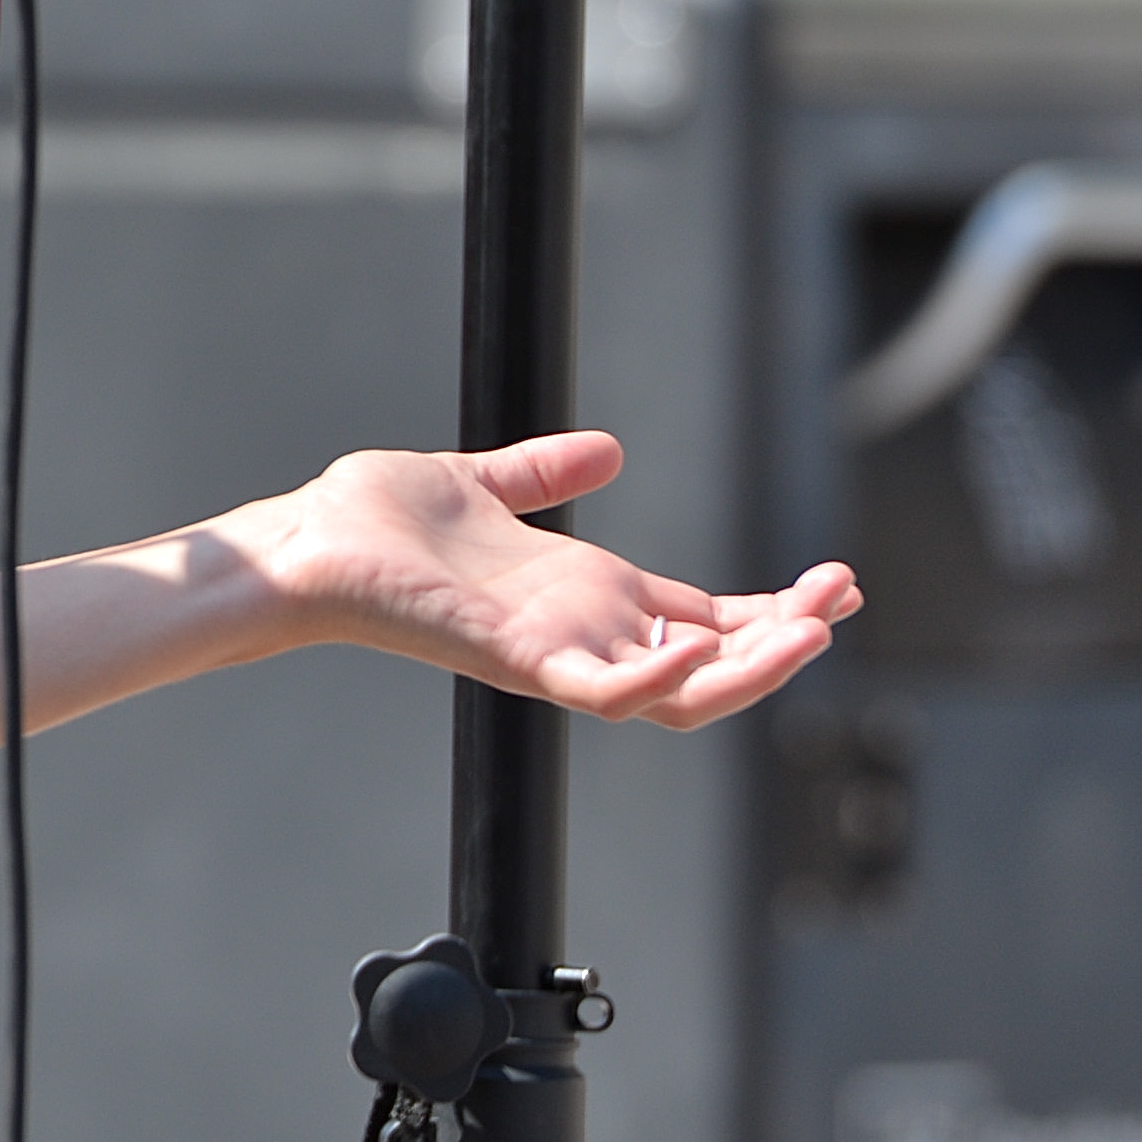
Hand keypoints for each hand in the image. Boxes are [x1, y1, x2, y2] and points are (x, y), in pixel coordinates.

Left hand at [230, 433, 855, 726]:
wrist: (302, 543)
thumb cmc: (374, 523)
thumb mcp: (481, 484)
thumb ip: (543, 473)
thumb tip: (607, 448)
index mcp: (583, 596)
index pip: (704, 618)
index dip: (770, 611)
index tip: (836, 586)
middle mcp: (580, 633)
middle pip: (712, 661)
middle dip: (783, 639)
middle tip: (839, 601)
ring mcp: (553, 653)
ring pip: (677, 692)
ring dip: (750, 668)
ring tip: (812, 631)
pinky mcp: (514, 659)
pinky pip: (602, 693)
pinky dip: (656, 679)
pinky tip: (698, 644)